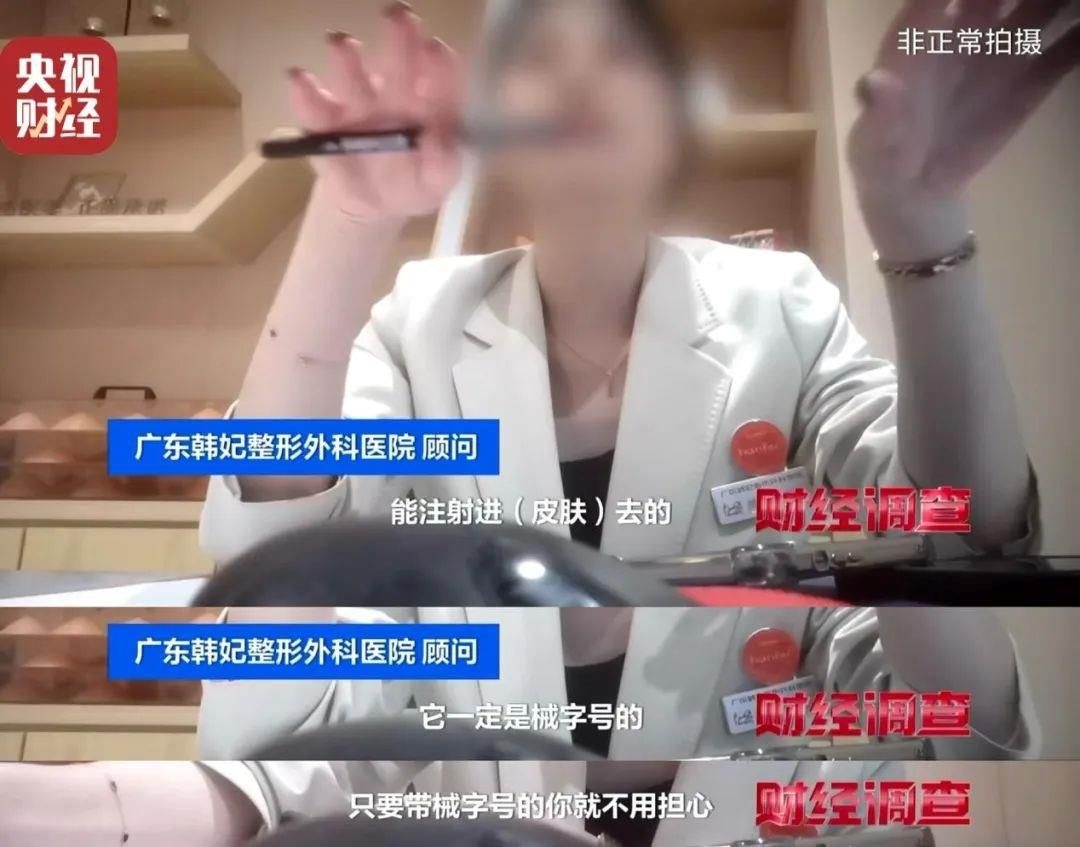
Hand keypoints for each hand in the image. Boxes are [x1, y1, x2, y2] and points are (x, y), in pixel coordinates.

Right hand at [288, 2, 462, 219]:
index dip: (439, 64)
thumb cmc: (414, 184)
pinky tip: (299, 79)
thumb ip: (444, 163)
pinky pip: (312, 106)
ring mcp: (357, 105)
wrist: (376, 207)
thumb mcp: (436, 182)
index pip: (439, 77)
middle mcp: (394, 94)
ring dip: (347, 59)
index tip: (435, 50)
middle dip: (399, 37)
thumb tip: (438, 142)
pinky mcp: (324, 124)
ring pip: (352, 74)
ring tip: (342, 46)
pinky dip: (304, 92)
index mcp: (429, 104)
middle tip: (398, 15)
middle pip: (398, 61)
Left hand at [847, 0, 1078, 257]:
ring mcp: (995, 57)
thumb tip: (874, 82)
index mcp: (915, 40)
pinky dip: (1079, 40)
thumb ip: (879, 114)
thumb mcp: (875, 145)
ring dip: (1058, 1)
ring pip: (1036, 9)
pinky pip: (1061, 52)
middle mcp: (959, 35)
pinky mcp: (1026, 85)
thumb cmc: (884, 162)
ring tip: (1075, 0)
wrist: (917, 195)